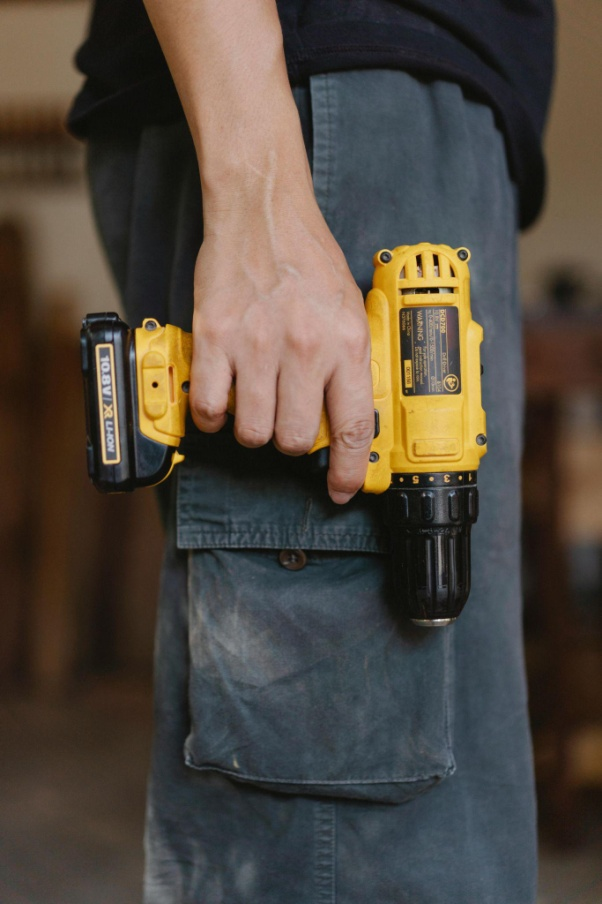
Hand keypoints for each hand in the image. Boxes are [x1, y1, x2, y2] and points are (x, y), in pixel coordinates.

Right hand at [189, 178, 373, 503]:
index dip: (348, 471)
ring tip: (255, 402)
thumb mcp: (349, 310)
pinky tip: (224, 396)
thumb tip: (346, 416)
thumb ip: (348, 363)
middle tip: (286, 419)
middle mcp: (304, 348)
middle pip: (296, 440)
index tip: (342, 490)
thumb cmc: (307, 260)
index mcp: (345, 344)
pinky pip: (212, 409)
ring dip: (253, 428)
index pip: (352, 428)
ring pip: (252, 432)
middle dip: (291, 441)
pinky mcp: (216, 339)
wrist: (262, 213)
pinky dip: (215, 415)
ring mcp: (257, 346)